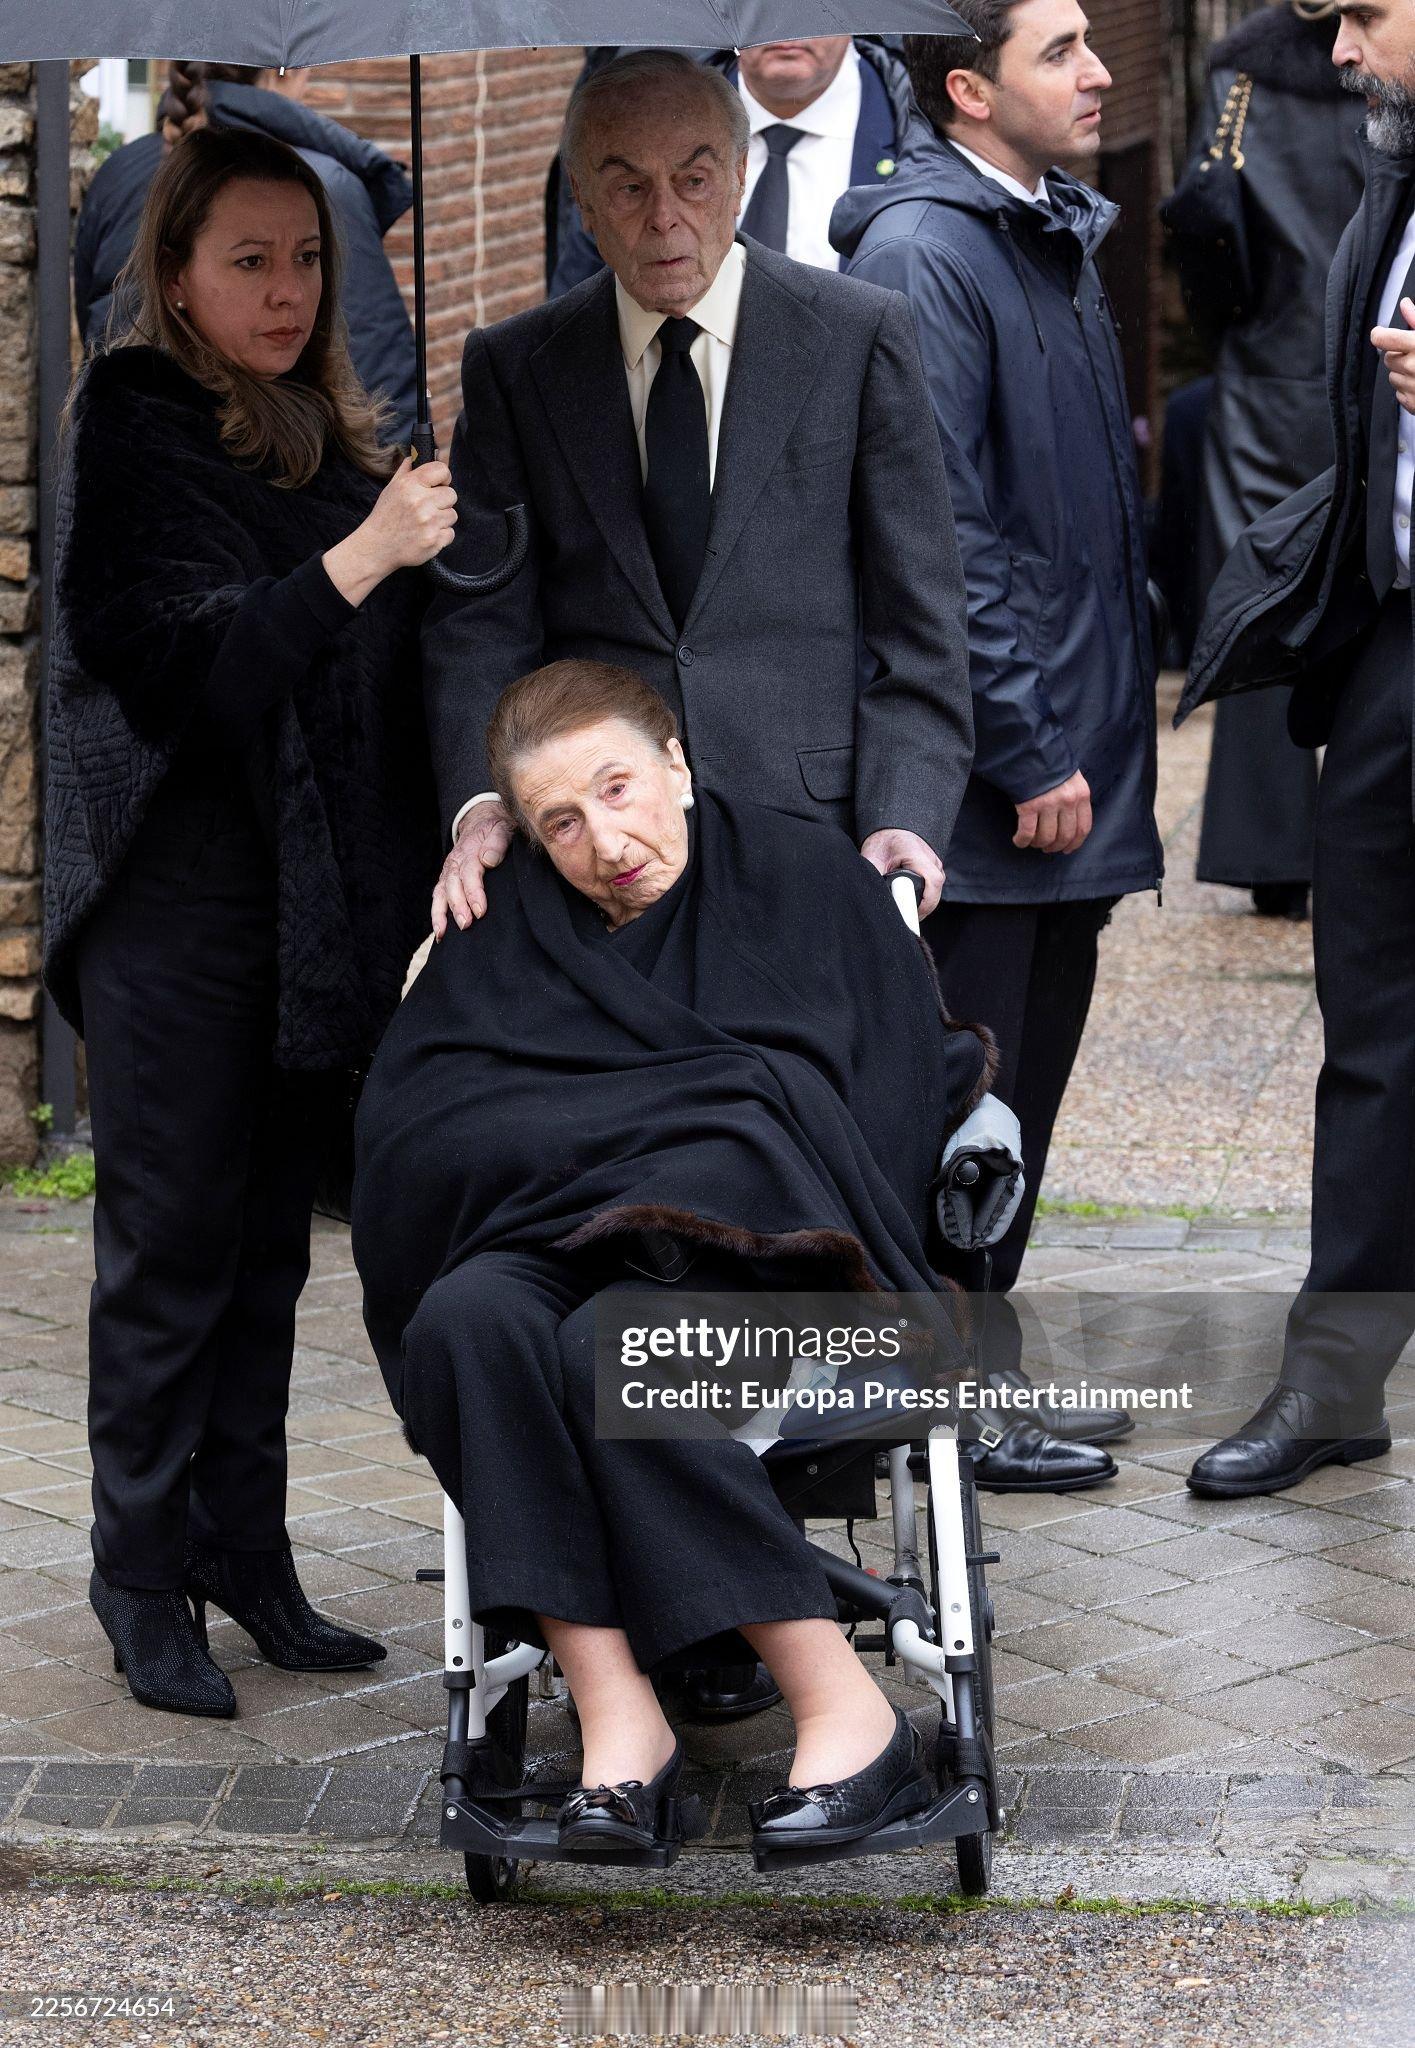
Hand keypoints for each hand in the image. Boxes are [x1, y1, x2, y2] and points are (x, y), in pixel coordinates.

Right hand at [323, 456, 456, 604]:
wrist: (377, 547)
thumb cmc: (385, 517)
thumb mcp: (391, 488)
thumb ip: (406, 471)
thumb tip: (417, 456)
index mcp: (410, 485)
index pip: (442, 470)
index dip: (443, 477)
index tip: (439, 485)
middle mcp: (420, 502)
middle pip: (452, 494)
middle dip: (442, 501)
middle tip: (428, 508)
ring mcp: (428, 522)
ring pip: (452, 515)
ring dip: (442, 519)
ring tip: (425, 523)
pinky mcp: (434, 540)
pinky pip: (450, 533)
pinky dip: (441, 536)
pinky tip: (426, 535)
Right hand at [431, 798, 512, 937]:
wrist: (482, 823)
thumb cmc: (496, 830)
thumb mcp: (501, 829)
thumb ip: (497, 843)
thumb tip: (488, 860)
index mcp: (470, 851)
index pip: (470, 872)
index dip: (474, 892)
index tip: (480, 910)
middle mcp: (455, 862)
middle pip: (453, 885)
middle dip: (458, 906)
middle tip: (466, 924)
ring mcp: (448, 871)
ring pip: (442, 892)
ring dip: (442, 913)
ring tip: (443, 933)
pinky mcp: (446, 880)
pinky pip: (437, 897)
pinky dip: (436, 914)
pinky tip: (439, 933)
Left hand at [859, 829, 945, 916]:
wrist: (890, 830)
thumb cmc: (882, 842)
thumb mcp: (872, 858)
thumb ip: (874, 875)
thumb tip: (872, 896)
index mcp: (917, 854)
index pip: (932, 882)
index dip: (924, 904)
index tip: (911, 916)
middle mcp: (931, 859)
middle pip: (936, 891)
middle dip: (923, 908)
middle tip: (906, 919)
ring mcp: (935, 863)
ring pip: (936, 891)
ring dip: (924, 903)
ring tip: (908, 912)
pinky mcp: (934, 868)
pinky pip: (934, 887)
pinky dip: (925, 897)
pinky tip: (912, 903)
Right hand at [1013, 770, 1091, 853]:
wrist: (1029, 748)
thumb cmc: (1050, 762)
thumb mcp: (1071, 777)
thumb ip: (1074, 797)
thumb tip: (1069, 820)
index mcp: (1081, 794)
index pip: (1083, 827)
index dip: (1075, 843)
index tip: (1067, 849)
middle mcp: (1067, 801)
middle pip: (1065, 835)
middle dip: (1055, 846)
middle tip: (1047, 848)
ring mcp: (1048, 804)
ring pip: (1046, 837)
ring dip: (1038, 844)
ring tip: (1033, 843)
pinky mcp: (1028, 806)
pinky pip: (1027, 833)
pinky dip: (1022, 841)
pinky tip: (1019, 841)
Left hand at [1372, 299, 1414, 415]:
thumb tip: (1405, 305)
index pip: (1382, 339)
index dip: (1380, 335)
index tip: (1382, 334)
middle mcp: (1412, 366)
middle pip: (1388, 358)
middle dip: (1399, 355)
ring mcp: (1411, 387)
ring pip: (1393, 376)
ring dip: (1403, 372)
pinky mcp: (1412, 403)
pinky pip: (1400, 394)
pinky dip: (1408, 389)